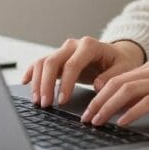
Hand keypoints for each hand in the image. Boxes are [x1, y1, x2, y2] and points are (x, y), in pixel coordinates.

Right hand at [21, 36, 145, 107]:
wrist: (118, 55)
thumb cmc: (121, 63)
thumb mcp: (123, 69)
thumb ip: (111, 77)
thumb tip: (97, 85)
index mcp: (89, 45)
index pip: (72, 64)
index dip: (65, 83)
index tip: (62, 101)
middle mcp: (73, 45)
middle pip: (52, 61)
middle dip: (46, 84)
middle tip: (46, 104)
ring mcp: (64, 50)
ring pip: (43, 62)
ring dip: (37, 82)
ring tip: (38, 101)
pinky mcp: (59, 58)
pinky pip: (41, 63)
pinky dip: (32, 72)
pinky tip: (25, 82)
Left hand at [79, 61, 148, 127]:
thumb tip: (124, 110)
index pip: (118, 78)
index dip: (99, 94)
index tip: (87, 109)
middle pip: (117, 83)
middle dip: (97, 101)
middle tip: (85, 118)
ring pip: (127, 91)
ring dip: (108, 107)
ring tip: (96, 122)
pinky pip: (147, 102)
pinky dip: (130, 112)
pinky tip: (121, 123)